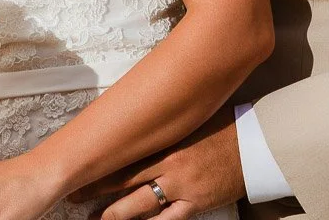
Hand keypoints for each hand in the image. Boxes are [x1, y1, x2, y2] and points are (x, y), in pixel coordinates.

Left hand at [72, 105, 244, 219]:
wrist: (254, 142)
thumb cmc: (221, 125)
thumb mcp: (188, 120)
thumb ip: (163, 125)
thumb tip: (137, 123)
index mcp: (164, 139)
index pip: (122, 155)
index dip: (98, 165)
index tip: (78, 171)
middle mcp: (167, 164)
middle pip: (123, 181)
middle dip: (96, 192)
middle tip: (74, 198)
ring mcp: (181, 187)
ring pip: (139, 206)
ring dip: (115, 215)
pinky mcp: (196, 204)